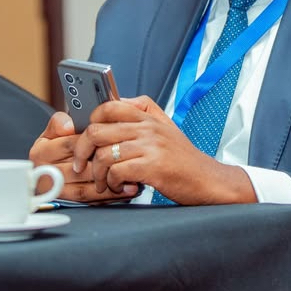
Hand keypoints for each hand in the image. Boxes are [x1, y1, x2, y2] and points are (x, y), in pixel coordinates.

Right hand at [29, 112, 137, 202]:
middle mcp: (45, 172)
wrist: (52, 164)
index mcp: (41, 151)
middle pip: (80, 169)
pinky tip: (124, 189)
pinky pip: (88, 199)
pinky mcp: (67, 200)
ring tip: (131, 177)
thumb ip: (60, 122)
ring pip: (85, 187)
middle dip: (106, 165)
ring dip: (110, 183)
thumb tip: (68, 126)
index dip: (93, 142)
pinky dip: (107, 195)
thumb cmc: (59, 143)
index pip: (71, 145)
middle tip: (127, 159)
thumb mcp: (56, 128)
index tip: (112, 139)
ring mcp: (56, 189)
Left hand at [72, 96, 256, 204]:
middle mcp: (147, 128)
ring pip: (104, 155)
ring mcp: (150, 146)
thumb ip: (143, 111)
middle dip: (83, 151)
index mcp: (148, 117)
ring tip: (105, 183)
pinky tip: (121, 188)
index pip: (109, 106)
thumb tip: (117, 102)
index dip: (91, 121)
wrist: (208, 180)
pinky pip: (116, 172)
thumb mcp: (165, 127)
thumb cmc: (183, 158)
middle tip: (83, 164)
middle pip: (97, 131)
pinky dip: (113, 183)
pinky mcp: (152, 167)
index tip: (87, 138)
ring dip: (98, 174)